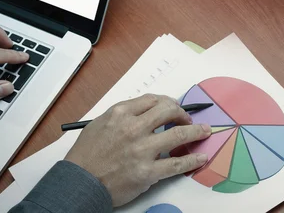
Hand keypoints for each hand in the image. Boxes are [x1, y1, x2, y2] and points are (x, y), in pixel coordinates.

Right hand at [65, 94, 211, 206]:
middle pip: (168, 111)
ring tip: (205, 132)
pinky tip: (200, 157)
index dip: (167, 102)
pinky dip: (192, 160)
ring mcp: (142, 150)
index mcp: (121, 113)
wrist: (79, 182)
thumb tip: (145, 112)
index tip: (172, 107)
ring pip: (178, 135)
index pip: (152, 100)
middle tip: (188, 119)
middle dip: (182, 113)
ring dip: (196, 132)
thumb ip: (123, 115)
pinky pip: (177, 163)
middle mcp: (133, 127)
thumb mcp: (99, 124)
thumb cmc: (86, 155)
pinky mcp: (148, 172)